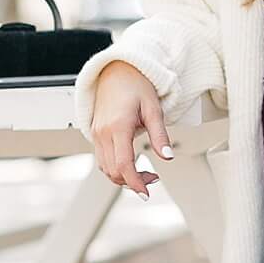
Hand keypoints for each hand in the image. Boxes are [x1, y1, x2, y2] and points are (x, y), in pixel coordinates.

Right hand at [89, 60, 173, 199]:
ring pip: (105, 168)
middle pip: (113, 171)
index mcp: (118, 126)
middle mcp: (103, 132)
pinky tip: (130, 164)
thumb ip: (160, 135)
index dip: (135, 183)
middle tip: (153, 178)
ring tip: (144, 172)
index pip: (123, 165)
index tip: (147, 192)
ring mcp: (96, 133)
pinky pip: (101, 159)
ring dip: (123, 176)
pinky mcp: (95, 133)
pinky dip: (115, 168)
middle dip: (133, 181)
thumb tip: (168, 157)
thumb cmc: (136, 85)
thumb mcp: (154, 109)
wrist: (117, 70)